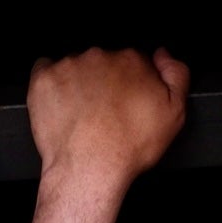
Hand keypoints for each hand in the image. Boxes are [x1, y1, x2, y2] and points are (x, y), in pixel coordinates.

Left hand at [27, 48, 189, 190]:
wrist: (90, 167)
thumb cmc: (128, 146)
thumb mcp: (174, 114)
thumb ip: (176, 75)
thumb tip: (164, 55)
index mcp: (132, 62)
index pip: (132, 61)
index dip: (131, 82)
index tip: (127, 100)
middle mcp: (101, 57)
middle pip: (103, 62)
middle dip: (104, 81)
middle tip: (104, 111)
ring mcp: (70, 66)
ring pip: (75, 66)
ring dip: (78, 83)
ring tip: (81, 114)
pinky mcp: (45, 78)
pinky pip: (45, 69)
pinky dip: (52, 83)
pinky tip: (59, 103)